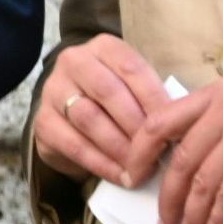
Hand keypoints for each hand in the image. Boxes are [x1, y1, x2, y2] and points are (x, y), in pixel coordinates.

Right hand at [33, 35, 179, 188]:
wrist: (74, 114)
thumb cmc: (117, 100)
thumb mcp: (136, 88)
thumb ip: (153, 99)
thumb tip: (181, 127)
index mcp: (103, 47)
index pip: (132, 69)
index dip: (155, 99)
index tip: (175, 127)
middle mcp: (73, 62)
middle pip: (108, 92)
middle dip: (137, 125)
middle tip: (159, 152)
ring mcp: (53, 91)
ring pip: (89, 118)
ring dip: (120, 147)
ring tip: (142, 168)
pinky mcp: (42, 122)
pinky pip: (73, 144)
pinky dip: (101, 163)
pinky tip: (121, 176)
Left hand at [149, 80, 222, 223]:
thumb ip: (218, 126)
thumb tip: (179, 164)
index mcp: (219, 92)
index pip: (159, 122)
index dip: (138, 153)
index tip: (131, 178)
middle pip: (178, 161)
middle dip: (164, 197)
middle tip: (161, 222)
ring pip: (198, 185)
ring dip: (188, 218)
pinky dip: (214, 222)